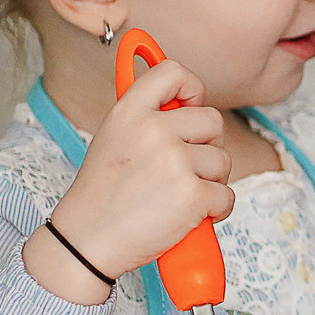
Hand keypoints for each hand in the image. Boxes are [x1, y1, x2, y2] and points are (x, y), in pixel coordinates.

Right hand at [26, 58, 232, 300]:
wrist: (86, 242)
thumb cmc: (103, 195)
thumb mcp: (113, 139)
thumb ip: (147, 119)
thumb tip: (187, 104)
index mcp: (129, 112)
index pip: (173, 72)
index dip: (192, 88)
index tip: (191, 105)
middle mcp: (153, 131)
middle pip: (213, 120)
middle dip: (208, 145)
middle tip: (186, 168)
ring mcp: (174, 162)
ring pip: (223, 160)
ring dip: (211, 181)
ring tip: (179, 195)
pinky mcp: (192, 194)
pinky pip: (227, 195)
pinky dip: (216, 209)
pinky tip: (190, 217)